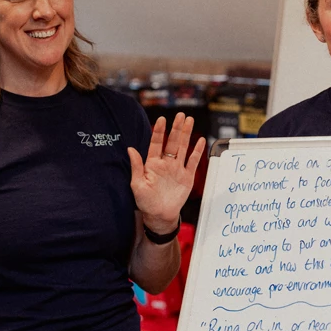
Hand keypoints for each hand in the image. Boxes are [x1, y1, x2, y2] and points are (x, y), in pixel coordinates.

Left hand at [129, 113, 205, 231]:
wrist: (159, 215)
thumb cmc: (146, 201)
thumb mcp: (137, 184)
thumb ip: (136, 166)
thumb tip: (130, 149)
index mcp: (153, 164)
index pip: (157, 143)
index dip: (159, 132)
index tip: (162, 119)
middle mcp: (166, 163)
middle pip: (172, 142)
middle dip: (176, 128)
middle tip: (180, 115)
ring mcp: (177, 169)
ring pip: (183, 148)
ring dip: (186, 134)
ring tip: (189, 120)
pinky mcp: (187, 177)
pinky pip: (193, 162)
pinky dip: (197, 151)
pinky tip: (200, 140)